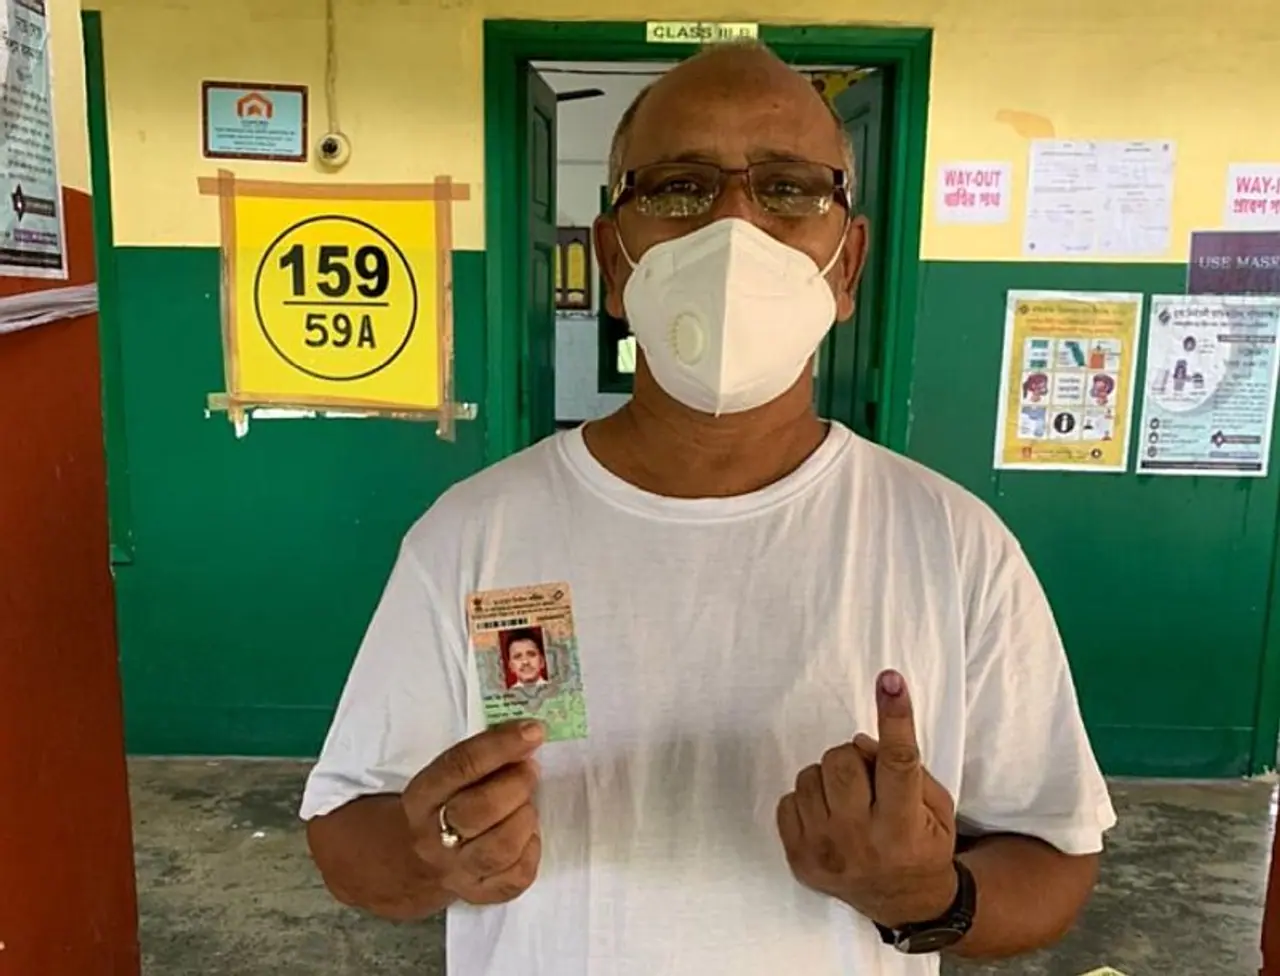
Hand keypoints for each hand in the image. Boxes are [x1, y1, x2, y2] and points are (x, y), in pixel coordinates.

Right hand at [401, 720, 544, 905]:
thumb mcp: (447, 777)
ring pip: (500, 848)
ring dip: (525, 819)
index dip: (501, 746)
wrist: (417, 857)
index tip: (533, 731)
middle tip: (531, 770)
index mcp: (423, 797)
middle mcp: (434, 837)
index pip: (460, 767)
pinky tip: (528, 835)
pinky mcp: (479, 894)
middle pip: (479, 811)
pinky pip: (517, 877)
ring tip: (528, 805)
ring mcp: (456, 870)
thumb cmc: (446, 803)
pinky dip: (531, 850)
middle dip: (516, 785)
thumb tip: (529, 736)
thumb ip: (480, 758)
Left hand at [776, 670, 957, 928]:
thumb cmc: (923, 844)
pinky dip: (808, 800)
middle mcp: (860, 840)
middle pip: (840, 760)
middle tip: (867, 776)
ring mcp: (824, 851)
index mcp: (902, 827)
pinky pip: (788, 800)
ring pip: (810, 775)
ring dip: (829, 778)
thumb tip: (861, 741)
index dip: (894, 717)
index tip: (889, 680)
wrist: (904, 903)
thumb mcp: (937, 807)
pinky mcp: (798, 859)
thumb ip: (908, 769)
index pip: (897, 761)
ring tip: (849, 800)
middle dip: (852, 756)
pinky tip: (829, 817)